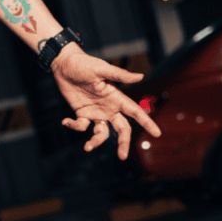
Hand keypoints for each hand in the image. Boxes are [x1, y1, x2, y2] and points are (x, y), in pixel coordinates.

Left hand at [51, 45, 161, 159]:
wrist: (64, 64)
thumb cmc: (84, 64)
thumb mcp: (101, 69)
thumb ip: (120, 75)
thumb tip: (141, 76)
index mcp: (116, 97)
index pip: (135, 112)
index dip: (147, 122)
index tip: (157, 133)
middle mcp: (108, 108)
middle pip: (121, 129)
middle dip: (123, 143)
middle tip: (122, 157)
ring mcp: (95, 112)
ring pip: (102, 133)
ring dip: (96, 142)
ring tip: (87, 147)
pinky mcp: (81, 113)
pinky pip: (81, 126)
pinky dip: (74, 127)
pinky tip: (65, 121)